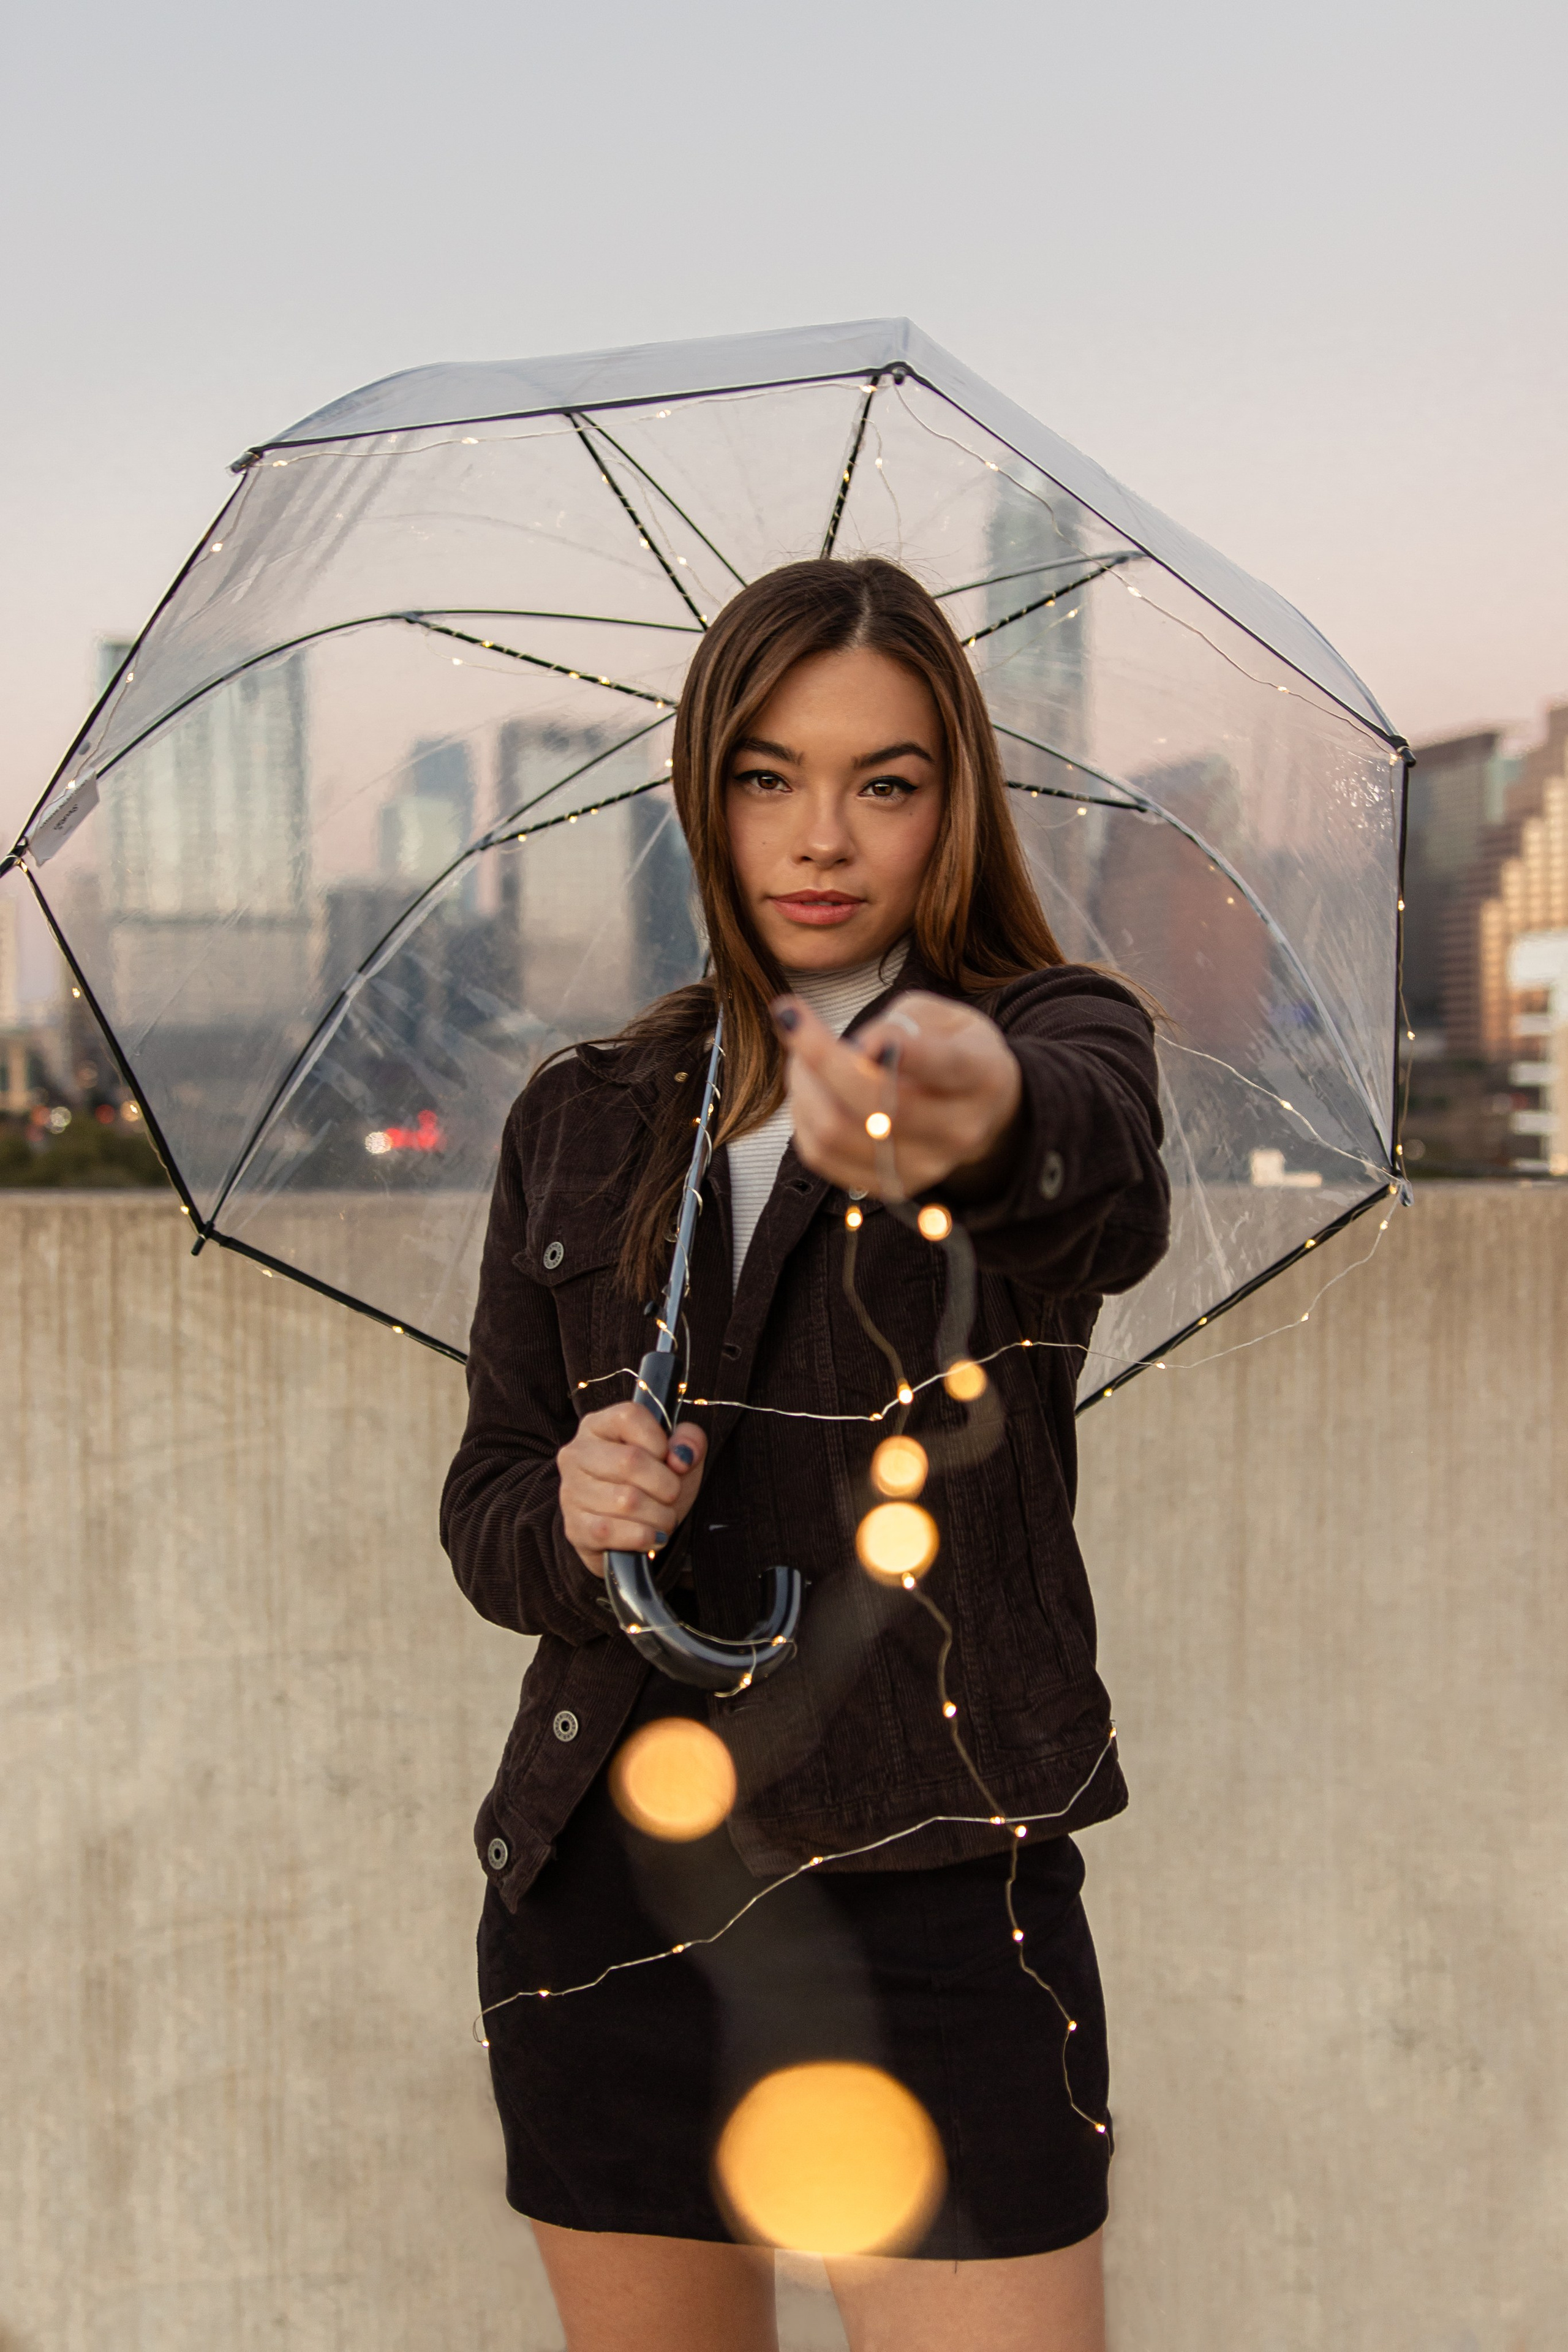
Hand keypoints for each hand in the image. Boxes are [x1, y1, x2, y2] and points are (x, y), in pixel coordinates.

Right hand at [557, 1403, 708, 1579]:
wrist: (633, 1533)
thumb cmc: (653, 1485)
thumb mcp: (678, 1456)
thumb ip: (690, 1440)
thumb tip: (682, 1456)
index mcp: (598, 1425)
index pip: (629, 1416)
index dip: (659, 1440)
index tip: (668, 1459)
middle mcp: (577, 1454)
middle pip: (630, 1460)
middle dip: (666, 1484)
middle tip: (672, 1495)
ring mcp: (571, 1492)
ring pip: (626, 1501)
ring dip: (659, 1515)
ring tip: (663, 1518)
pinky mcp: (575, 1528)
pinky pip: (612, 1532)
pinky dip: (643, 1537)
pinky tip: (651, 1536)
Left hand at [774, 989, 1022, 1199]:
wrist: (979, 1111)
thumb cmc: (952, 1050)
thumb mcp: (942, 1017)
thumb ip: (901, 1023)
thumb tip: (858, 1049)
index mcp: (981, 1075)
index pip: (943, 1065)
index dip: (902, 1049)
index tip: (865, 1034)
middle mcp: (959, 1129)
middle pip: (876, 1103)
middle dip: (818, 1056)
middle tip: (793, 1020)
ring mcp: (926, 1165)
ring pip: (837, 1132)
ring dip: (802, 1087)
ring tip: (801, 1057)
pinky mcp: (892, 1186)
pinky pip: (823, 1157)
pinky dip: (802, 1118)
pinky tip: (809, 1092)